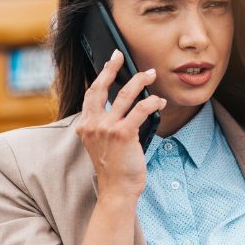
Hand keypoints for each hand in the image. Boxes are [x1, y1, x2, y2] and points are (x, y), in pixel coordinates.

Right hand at [74, 50, 166, 198]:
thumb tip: (125, 103)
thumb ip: (105, 125)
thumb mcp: (102, 144)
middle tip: (121, 55)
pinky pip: (141, 109)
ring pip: (125, 95)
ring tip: (150, 74)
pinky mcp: (123, 134)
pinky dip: (153, 102)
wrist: (117, 189)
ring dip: (140, 81)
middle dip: (112, 68)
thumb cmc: (114, 168)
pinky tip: (159, 101)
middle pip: (102, 87)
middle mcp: (93, 125)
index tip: (110, 62)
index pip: (91, 94)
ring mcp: (107, 128)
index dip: (101, 75)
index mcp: (85, 126)